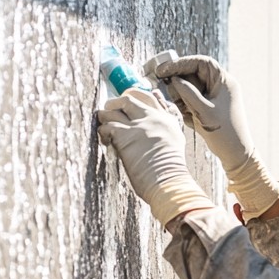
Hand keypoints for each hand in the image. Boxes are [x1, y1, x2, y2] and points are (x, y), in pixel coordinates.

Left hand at [97, 88, 213, 225]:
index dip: (136, 96)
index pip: (150, 97)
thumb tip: (159, 123)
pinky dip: (102, 131)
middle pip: (130, 97)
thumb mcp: (176, 142)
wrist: (169, 181)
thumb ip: (169, 127)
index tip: (127, 101)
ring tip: (103, 124)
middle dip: (116, 101)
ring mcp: (138, 125)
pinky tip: (104, 139)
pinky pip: (107, 125)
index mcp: (166, 119)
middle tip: (109, 109)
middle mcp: (152, 118)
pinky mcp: (125, 135)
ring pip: (114, 108)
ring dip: (105, 115)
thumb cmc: (172, 170)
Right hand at [153, 55, 252, 171]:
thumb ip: (188, 92)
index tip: (165, 68)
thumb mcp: (203, 111)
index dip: (181, 63)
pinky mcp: (209, 108)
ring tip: (183, 109)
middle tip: (165, 87)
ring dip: (182, 97)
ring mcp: (214, 97)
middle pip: (194, 75)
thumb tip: (174, 80)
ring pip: (191, 89)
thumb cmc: (224, 132)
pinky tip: (189, 118)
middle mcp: (219, 86)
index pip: (200, 63)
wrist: (235, 153)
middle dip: (179, 81)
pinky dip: (186, 106)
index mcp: (223, 81)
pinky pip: (193, 101)